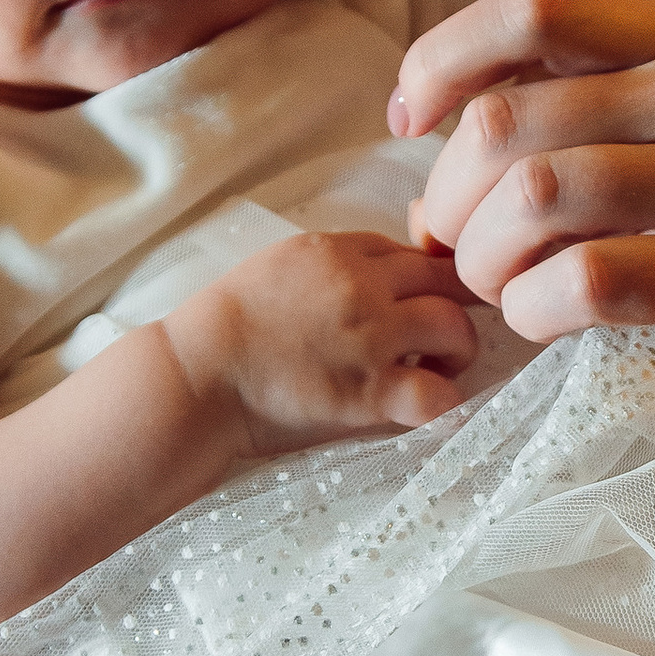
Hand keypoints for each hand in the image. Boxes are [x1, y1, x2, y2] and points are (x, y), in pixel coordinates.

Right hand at [163, 232, 480, 458]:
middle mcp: (362, 287)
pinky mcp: (369, 393)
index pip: (412, 252)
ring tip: (438, 368)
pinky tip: (424, 404)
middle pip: (448, 281)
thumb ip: (330, 266)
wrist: (195, 378)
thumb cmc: (226, 330)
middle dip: (459, 306)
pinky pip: (439, 394)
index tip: (423, 303)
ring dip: (458, 351)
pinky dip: (443, 400)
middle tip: (447, 335)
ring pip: (457, 329)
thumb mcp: (277, 267)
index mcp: (336, 252)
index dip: (427, 280)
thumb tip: (374, 276)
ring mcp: (370, 339)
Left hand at [388, 0, 654, 573]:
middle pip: (511, 118)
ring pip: (540, 199)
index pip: (530, 7)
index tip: (407, 117)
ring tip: (496, 289)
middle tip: (450, 244)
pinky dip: (537, 311)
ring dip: (485, 259)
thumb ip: (633, 84)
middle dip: (447, 193)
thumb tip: (487, 112)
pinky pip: (594, 284)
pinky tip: (545, 323)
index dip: (440, 60)